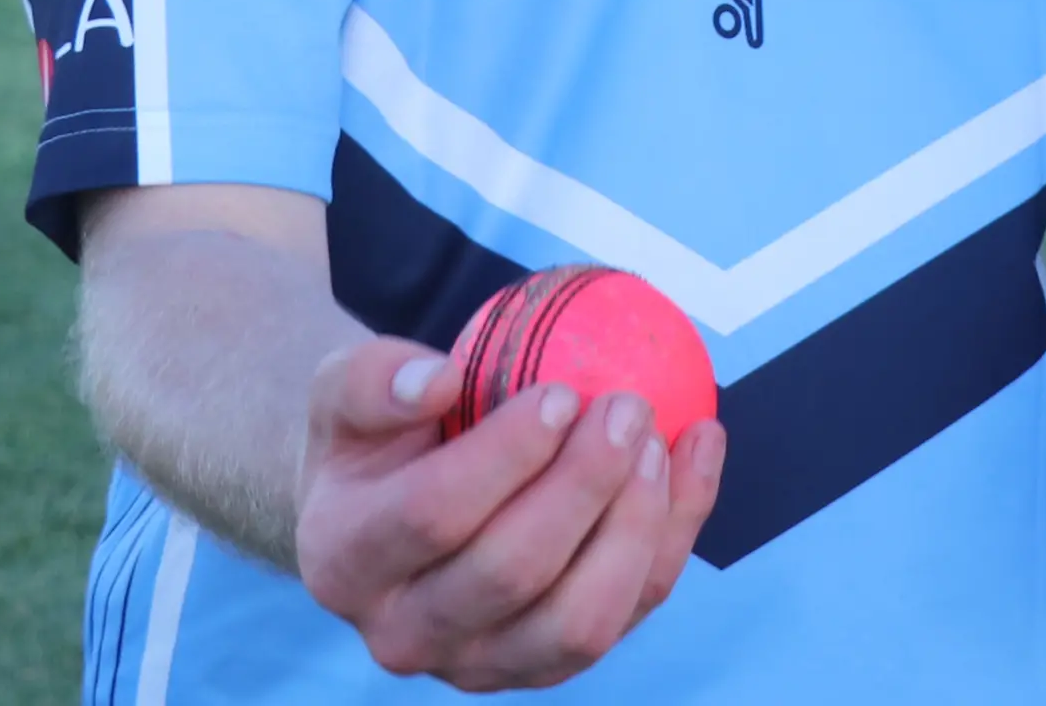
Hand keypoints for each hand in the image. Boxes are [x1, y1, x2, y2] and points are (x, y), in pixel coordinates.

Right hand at [294, 334, 727, 690]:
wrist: (392, 504)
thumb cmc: (378, 432)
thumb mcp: (348, 388)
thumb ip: (374, 380)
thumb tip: (440, 381)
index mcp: (346, 560)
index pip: (431, 518)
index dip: (505, 457)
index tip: (561, 392)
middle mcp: (406, 633)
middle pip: (511, 574)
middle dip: (584, 486)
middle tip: (627, 406)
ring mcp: (481, 665)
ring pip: (579, 623)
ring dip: (636, 527)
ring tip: (658, 437)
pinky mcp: (550, 663)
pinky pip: (632, 610)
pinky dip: (678, 533)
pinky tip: (698, 445)